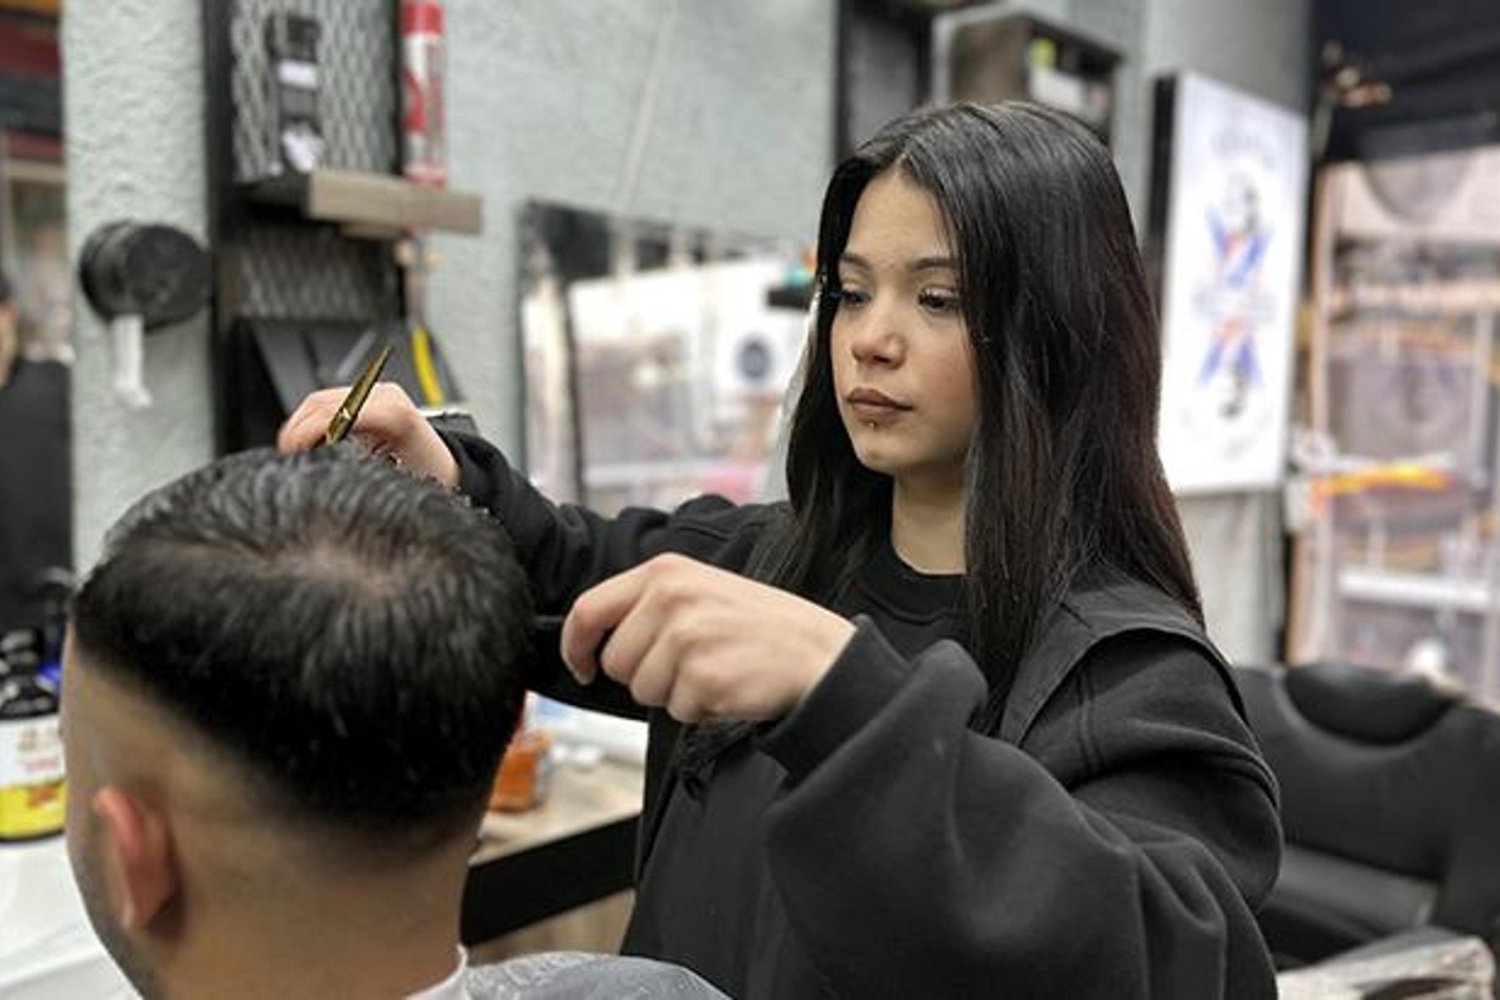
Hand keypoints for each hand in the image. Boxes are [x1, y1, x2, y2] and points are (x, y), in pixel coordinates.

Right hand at [277, 382, 459, 487]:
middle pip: (319, 402)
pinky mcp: (370, 395)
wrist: (446, 467)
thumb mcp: (387, 478)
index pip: (331, 414)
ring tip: (297, 452)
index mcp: (394, 414)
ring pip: (319, 400)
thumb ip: (350, 467)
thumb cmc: (426, 476)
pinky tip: (311, 442)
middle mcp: (386, 396)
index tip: (290, 455)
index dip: (303, 434)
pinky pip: (329, 402)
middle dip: (297, 431)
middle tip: (288, 458)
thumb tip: (311, 465)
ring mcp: (378, 392)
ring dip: (301, 425)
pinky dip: (313, 421)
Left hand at [561, 553, 856, 722]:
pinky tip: (729, 685)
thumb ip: (650, 603)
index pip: (589, 609)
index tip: (582, 665)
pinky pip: (677, 711)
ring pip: (643, 690)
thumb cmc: (761, 626)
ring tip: (714, 669)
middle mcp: (672, 598)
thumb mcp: (701, 589)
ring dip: (674, 693)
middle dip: (644, 674)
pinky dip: (701, 709)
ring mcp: (688, 637)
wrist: (817, 652)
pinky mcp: (705, 676)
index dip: (576, 646)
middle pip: (615, 661)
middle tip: (690, 663)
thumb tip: (596, 640)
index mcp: (666, 571)